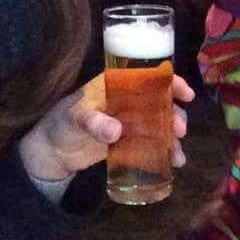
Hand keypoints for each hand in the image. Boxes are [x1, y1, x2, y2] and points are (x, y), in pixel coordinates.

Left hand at [19, 73, 193, 180]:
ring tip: (177, 155)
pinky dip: (164, 151)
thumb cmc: (62, 123)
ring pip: (160, 124)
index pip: (150, 78)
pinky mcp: (129, 141)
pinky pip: (152, 143)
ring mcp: (131, 121)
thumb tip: (117, 130)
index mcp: (119, 85)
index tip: (187, 94)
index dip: (171, 82)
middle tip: (180, 131)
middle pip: (161, 103)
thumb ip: (94, 122)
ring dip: (172, 137)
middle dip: (175, 115)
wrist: (52, 151)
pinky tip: (174, 162)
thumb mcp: (75, 118)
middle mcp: (129, 101)